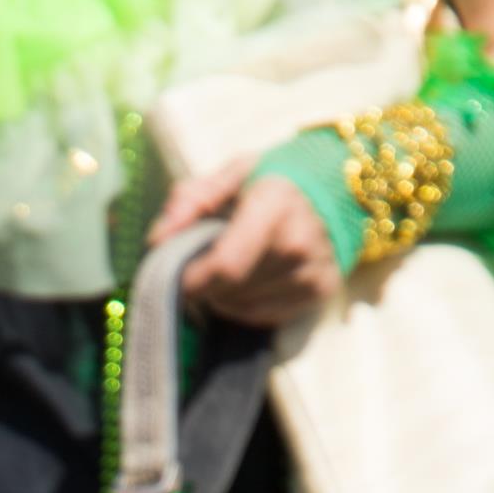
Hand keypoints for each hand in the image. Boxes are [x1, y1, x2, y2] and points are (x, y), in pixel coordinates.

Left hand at [152, 163, 341, 327]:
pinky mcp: (321, 292)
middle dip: (204, 285)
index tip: (176, 274)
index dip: (192, 279)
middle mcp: (298, 243)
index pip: (225, 266)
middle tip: (202, 265)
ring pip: (242, 308)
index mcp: (275, 204)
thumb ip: (189, 202)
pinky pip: (263, 317)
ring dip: (222, 296)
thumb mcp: (229, 175)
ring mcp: (312, 271)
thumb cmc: (271, 180)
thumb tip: (157, 240)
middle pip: (229, 291)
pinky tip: (250, 280)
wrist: (336, 185)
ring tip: (229, 268)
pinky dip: (245, 304)